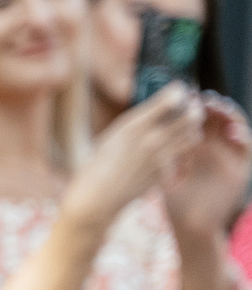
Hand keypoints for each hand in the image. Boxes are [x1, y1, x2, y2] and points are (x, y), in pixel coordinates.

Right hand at [66, 81, 203, 235]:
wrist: (96, 198)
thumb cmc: (96, 166)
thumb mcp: (112, 135)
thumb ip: (137, 123)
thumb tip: (158, 110)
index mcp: (135, 125)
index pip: (173, 98)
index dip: (179, 91)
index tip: (177, 91)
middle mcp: (152, 139)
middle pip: (192, 115)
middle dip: (193, 108)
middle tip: (188, 107)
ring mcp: (161, 158)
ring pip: (193, 135)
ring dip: (191, 128)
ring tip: (182, 127)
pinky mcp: (165, 173)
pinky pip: (182, 156)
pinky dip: (180, 149)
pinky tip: (168, 149)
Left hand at [162, 93, 251, 244]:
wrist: (190, 224)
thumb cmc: (174, 200)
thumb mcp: (166, 170)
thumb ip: (163, 150)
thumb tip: (148, 128)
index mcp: (196, 145)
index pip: (198, 118)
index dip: (195, 106)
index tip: (187, 96)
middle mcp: (214, 147)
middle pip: (218, 118)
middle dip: (213, 105)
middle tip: (204, 98)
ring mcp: (229, 156)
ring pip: (234, 127)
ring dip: (229, 116)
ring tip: (219, 108)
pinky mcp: (241, 167)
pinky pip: (246, 148)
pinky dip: (242, 137)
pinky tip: (232, 132)